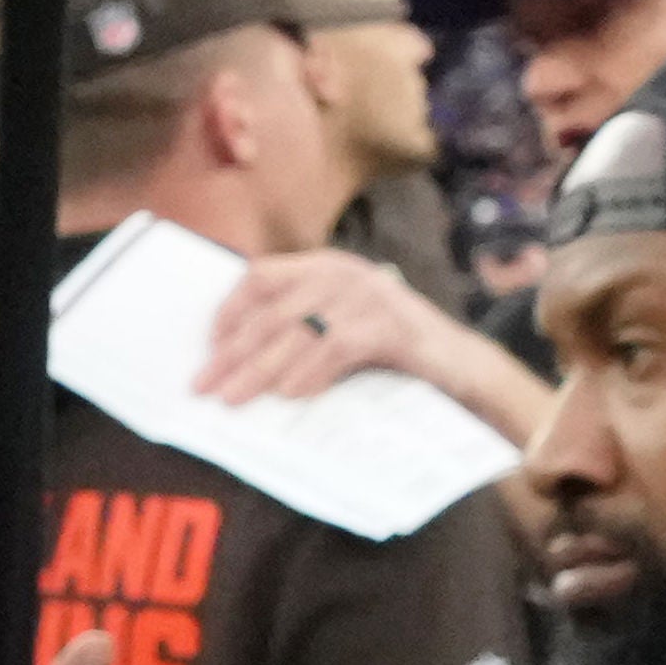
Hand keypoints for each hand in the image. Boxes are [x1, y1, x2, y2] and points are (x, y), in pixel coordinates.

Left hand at [198, 247, 537, 443]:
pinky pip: (336, 347)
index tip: (207, 347)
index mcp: (323, 266)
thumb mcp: (336, 328)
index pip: (259, 277)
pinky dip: (309, 372)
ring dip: (261, 370)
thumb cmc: (389, 352)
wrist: (460, 366)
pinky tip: (289, 396)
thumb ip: (295, 331)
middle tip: (205, 386)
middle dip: (234, 353)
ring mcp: (369, 295)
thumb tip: (232, 360)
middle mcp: (343, 272)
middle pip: (272, 311)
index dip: (228, 311)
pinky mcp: (391, 324)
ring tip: (234, 399)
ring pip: (298, 332)